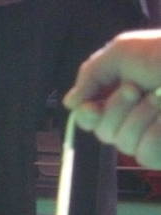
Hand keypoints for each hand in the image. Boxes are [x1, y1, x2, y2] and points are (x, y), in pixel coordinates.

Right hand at [63, 29, 160, 167]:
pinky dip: (156, 132)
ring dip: (141, 116)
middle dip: (117, 109)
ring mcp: (151, 136)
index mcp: (120, 96)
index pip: (89, 120)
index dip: (87, 116)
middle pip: (103, 133)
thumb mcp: (122, 52)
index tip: (92, 107)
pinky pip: (145, 153)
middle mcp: (133, 118)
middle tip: (138, 87)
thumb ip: (90, 75)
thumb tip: (70, 103)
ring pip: (123, 143)